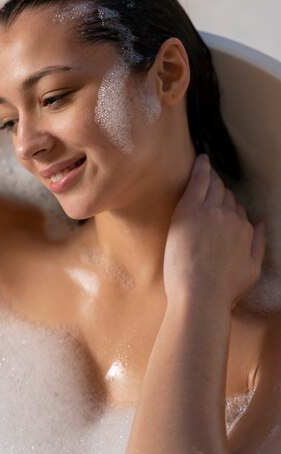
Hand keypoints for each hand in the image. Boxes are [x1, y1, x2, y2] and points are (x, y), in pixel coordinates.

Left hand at [163, 155, 265, 310]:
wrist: (200, 295)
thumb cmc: (222, 289)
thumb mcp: (252, 269)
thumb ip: (260, 243)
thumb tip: (262, 222)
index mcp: (245, 230)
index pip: (237, 209)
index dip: (226, 208)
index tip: (217, 207)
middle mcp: (231, 217)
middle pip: (226, 196)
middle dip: (219, 192)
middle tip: (208, 187)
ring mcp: (211, 211)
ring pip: (214, 186)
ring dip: (211, 179)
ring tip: (204, 170)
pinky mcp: (190, 210)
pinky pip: (199, 180)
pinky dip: (202, 167)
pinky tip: (201, 158)